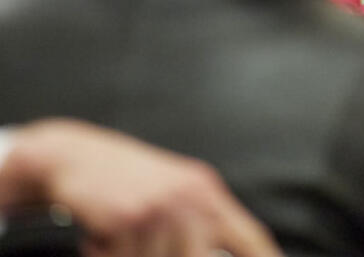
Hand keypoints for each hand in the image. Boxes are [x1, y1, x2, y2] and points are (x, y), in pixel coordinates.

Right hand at [0, 119, 281, 256]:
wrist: (74, 157)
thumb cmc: (127, 182)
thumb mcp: (174, 194)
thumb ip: (201, 223)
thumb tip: (223, 252)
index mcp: (208, 194)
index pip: (250, 239)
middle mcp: (192, 199)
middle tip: (142, 245)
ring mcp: (163, 207)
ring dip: (130, 256)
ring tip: (119, 237)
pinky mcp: (131, 217)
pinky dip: (107, 255)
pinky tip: (101, 235)